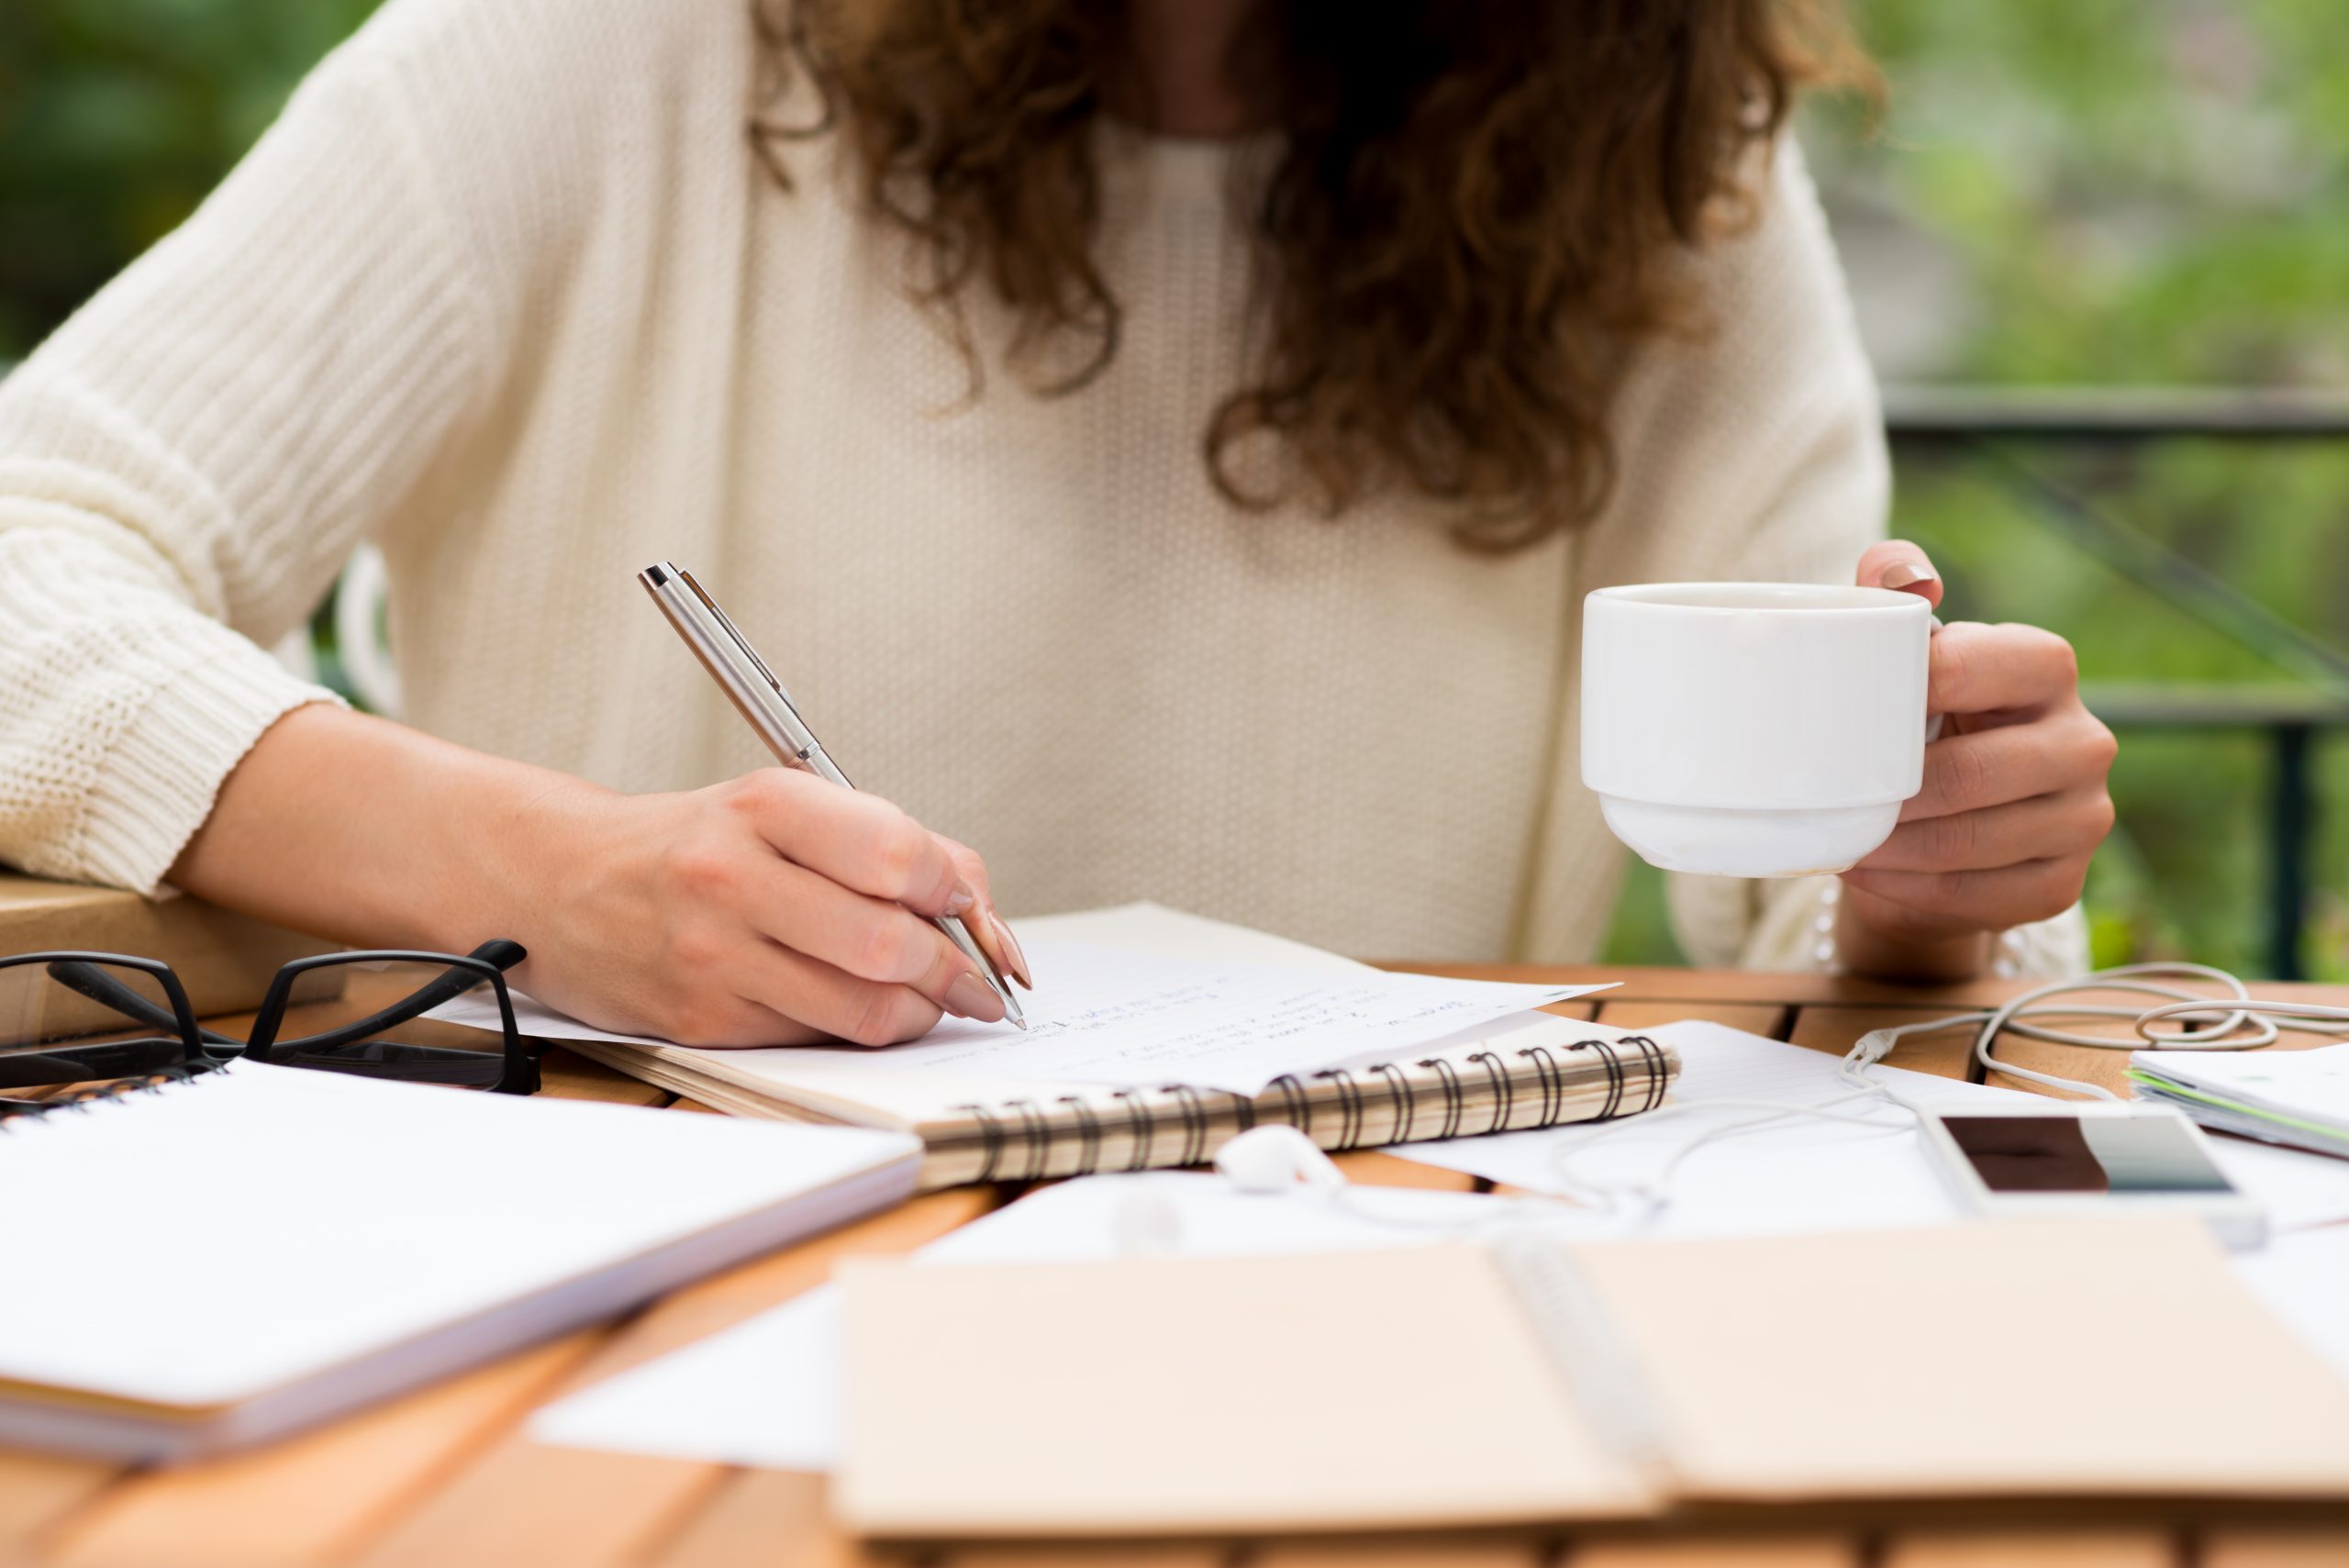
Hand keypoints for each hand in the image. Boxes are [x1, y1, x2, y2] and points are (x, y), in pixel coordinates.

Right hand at [513, 768, 1032, 1046]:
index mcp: (766, 804)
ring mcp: (711, 953)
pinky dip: (861, 1031)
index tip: (970, 911)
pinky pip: (816, 1038)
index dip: (955, 891)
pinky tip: (866, 1010)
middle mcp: (732, 875)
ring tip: (933, 1000)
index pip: (896, 855)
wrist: (563, 881)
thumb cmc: (695, 842)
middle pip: (888, 943)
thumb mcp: (784, 807)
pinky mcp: (700, 1019)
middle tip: (977, 979)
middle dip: (955, 970)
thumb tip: (981, 911)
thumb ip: (890, 844)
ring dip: (921, 1012)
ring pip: (862, 1007)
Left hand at [1834, 542, 2116, 979]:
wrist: (1940, 814)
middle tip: (1834, 801)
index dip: (1914, 685)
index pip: (1987, 665)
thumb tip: (1902, 577)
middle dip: (1896, 794)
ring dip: (1895, 851)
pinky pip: (1983, 896)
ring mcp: (2085, 817)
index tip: (1852, 708)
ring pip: (1976, 843)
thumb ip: (1894, 588)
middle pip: (1978, 773)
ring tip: (1843, 842)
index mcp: (2046, 666)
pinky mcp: (2062, 882)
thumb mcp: (1907, 651)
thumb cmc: (1918, 716)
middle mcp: (2085, 741)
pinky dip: (1914, 891)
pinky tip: (1875, 877)